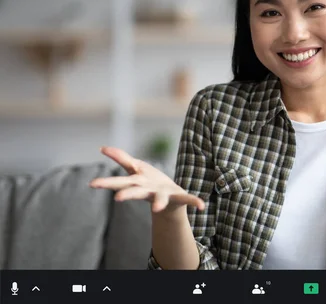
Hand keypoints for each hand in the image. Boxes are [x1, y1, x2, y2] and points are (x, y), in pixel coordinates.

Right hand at [89, 146, 204, 213]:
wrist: (170, 201)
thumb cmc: (150, 183)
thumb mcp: (136, 168)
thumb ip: (121, 158)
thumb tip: (102, 147)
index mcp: (137, 183)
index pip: (120, 183)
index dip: (107, 183)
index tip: (92, 184)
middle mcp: (148, 191)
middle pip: (136, 192)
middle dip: (128, 194)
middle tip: (118, 198)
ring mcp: (163, 196)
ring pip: (159, 199)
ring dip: (158, 202)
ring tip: (156, 208)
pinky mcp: (179, 198)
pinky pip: (187, 200)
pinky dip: (195, 202)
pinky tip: (202, 205)